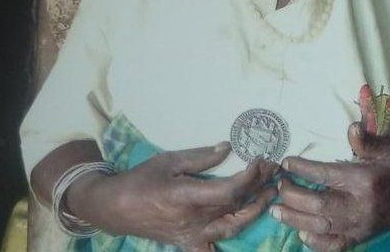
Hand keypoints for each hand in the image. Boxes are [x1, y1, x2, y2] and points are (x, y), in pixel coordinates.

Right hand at [67, 143, 277, 251]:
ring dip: (255, 211)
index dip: (251, 176)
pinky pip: (211, 250)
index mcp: (187, 196)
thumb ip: (201, 157)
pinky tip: (243, 231)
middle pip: (236, 206)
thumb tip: (228, 148)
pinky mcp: (188, 244)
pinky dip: (226, 244)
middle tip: (274, 173)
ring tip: (270, 194)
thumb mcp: (169, 161)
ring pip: (232, 228)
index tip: (261, 161)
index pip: (231, 190)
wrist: (116, 207)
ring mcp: (192, 235)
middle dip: (259, 188)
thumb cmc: (141, 179)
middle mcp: (193, 220)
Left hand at [271, 124, 389, 251]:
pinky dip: (315, 243)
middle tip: (278, 187)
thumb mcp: (387, 149)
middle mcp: (360, 206)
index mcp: (364, 181)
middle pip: (318, 204)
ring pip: (320, 227)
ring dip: (295, 220)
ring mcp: (359, 226)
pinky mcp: (359, 238)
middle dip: (293, 196)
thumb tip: (352, 127)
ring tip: (277, 210)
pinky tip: (302, 233)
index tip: (286, 163)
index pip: (326, 175)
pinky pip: (333, 246)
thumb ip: (367, 141)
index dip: (303, 168)